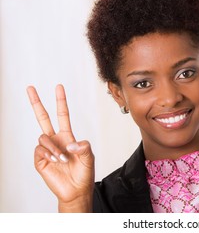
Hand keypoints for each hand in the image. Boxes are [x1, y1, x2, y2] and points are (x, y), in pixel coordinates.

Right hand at [27, 84, 94, 211]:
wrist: (76, 190)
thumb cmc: (84, 173)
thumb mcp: (89, 156)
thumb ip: (83, 146)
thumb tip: (68, 143)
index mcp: (67, 136)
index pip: (62, 115)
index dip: (60, 101)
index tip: (59, 87)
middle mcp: (55, 140)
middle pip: (43, 118)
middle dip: (36, 103)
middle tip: (30, 88)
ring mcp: (47, 149)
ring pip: (43, 137)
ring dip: (54, 147)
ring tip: (63, 159)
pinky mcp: (40, 160)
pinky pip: (39, 149)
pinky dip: (49, 153)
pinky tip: (56, 161)